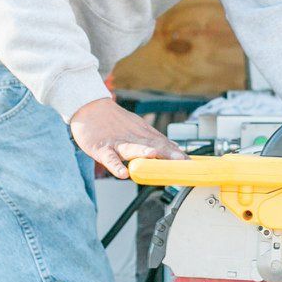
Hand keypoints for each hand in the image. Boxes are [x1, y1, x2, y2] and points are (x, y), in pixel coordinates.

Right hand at [70, 97, 184, 177]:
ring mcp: (117, 143)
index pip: (165, 144)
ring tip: (154, 156)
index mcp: (144, 133)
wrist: (90, 108)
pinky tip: (123, 173)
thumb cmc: (115, 122)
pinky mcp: (102, 148)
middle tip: (183, 162)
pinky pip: (109, 158)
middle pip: (153, 145)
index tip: (192, 164)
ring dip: (144, 152)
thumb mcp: (138, 128)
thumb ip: (156, 140)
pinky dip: (116, 166)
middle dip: (169, 154)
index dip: (179, 154)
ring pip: (132, 148)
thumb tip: (176, 149)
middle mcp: (134, 137)